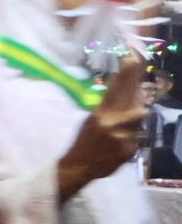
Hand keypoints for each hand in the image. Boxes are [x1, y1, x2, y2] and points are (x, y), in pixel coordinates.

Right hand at [61, 55, 146, 194]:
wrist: (79, 167)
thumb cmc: (84, 141)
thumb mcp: (91, 120)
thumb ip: (108, 108)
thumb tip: (127, 95)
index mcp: (100, 113)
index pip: (115, 88)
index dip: (125, 72)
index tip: (131, 56)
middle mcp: (111, 123)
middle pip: (135, 104)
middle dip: (140, 96)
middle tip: (144, 90)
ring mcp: (122, 137)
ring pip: (140, 123)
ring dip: (135, 124)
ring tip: (121, 131)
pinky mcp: (129, 150)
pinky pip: (139, 138)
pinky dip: (133, 140)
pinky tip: (120, 146)